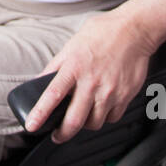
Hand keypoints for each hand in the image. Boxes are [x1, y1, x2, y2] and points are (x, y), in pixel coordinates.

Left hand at [24, 13, 157, 143]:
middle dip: (62, 134)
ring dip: (84, 125)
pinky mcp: (125, 95)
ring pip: (94, 123)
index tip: (31, 126)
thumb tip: (41, 81)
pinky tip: (100, 108)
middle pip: (74, 120)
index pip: (53, 95)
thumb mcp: (72, 45)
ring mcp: (110, 91)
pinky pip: (112, 118)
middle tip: (57, 135)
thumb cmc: (103, 33)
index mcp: (74, 67)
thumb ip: (56, 66)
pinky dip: (104, 117)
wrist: (135, 30)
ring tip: (81, 116)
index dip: (40, 113)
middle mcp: (92, 82)